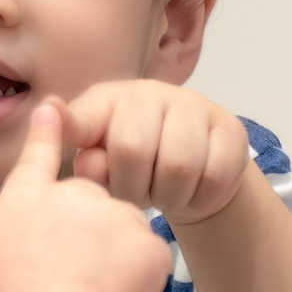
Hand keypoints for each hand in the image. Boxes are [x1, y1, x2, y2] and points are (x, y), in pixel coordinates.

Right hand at [0, 99, 171, 291]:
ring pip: (122, 239)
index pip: (65, 184)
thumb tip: (51, 105)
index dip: (60, 215)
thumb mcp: (12, 211)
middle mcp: (95, 197)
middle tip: (63, 277)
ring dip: (112, 261)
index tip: (54, 243)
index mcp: (55, 188)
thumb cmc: (20, 281)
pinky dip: (133, 280)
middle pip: (97, 214)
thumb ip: (35, 159)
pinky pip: (145, 263)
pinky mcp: (154, 251)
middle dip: (88, 239)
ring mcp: (127, 222)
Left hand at [66, 80, 248, 228]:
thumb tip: (84, 154)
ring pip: (178, 166)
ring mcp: (194, 106)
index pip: (85, 116)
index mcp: (108, 102)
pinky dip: (199, 198)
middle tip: (137, 196)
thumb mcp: (106, 168)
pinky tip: (191, 193)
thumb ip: (91, 165)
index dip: (69, 125)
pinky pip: (213, 175)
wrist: (196, 174)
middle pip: (132, 149)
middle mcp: (150, 93)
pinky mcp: (230, 128)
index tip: (61, 132)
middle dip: (132, 188)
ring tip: (163, 195)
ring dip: (168, 196)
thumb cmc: (139, 169)